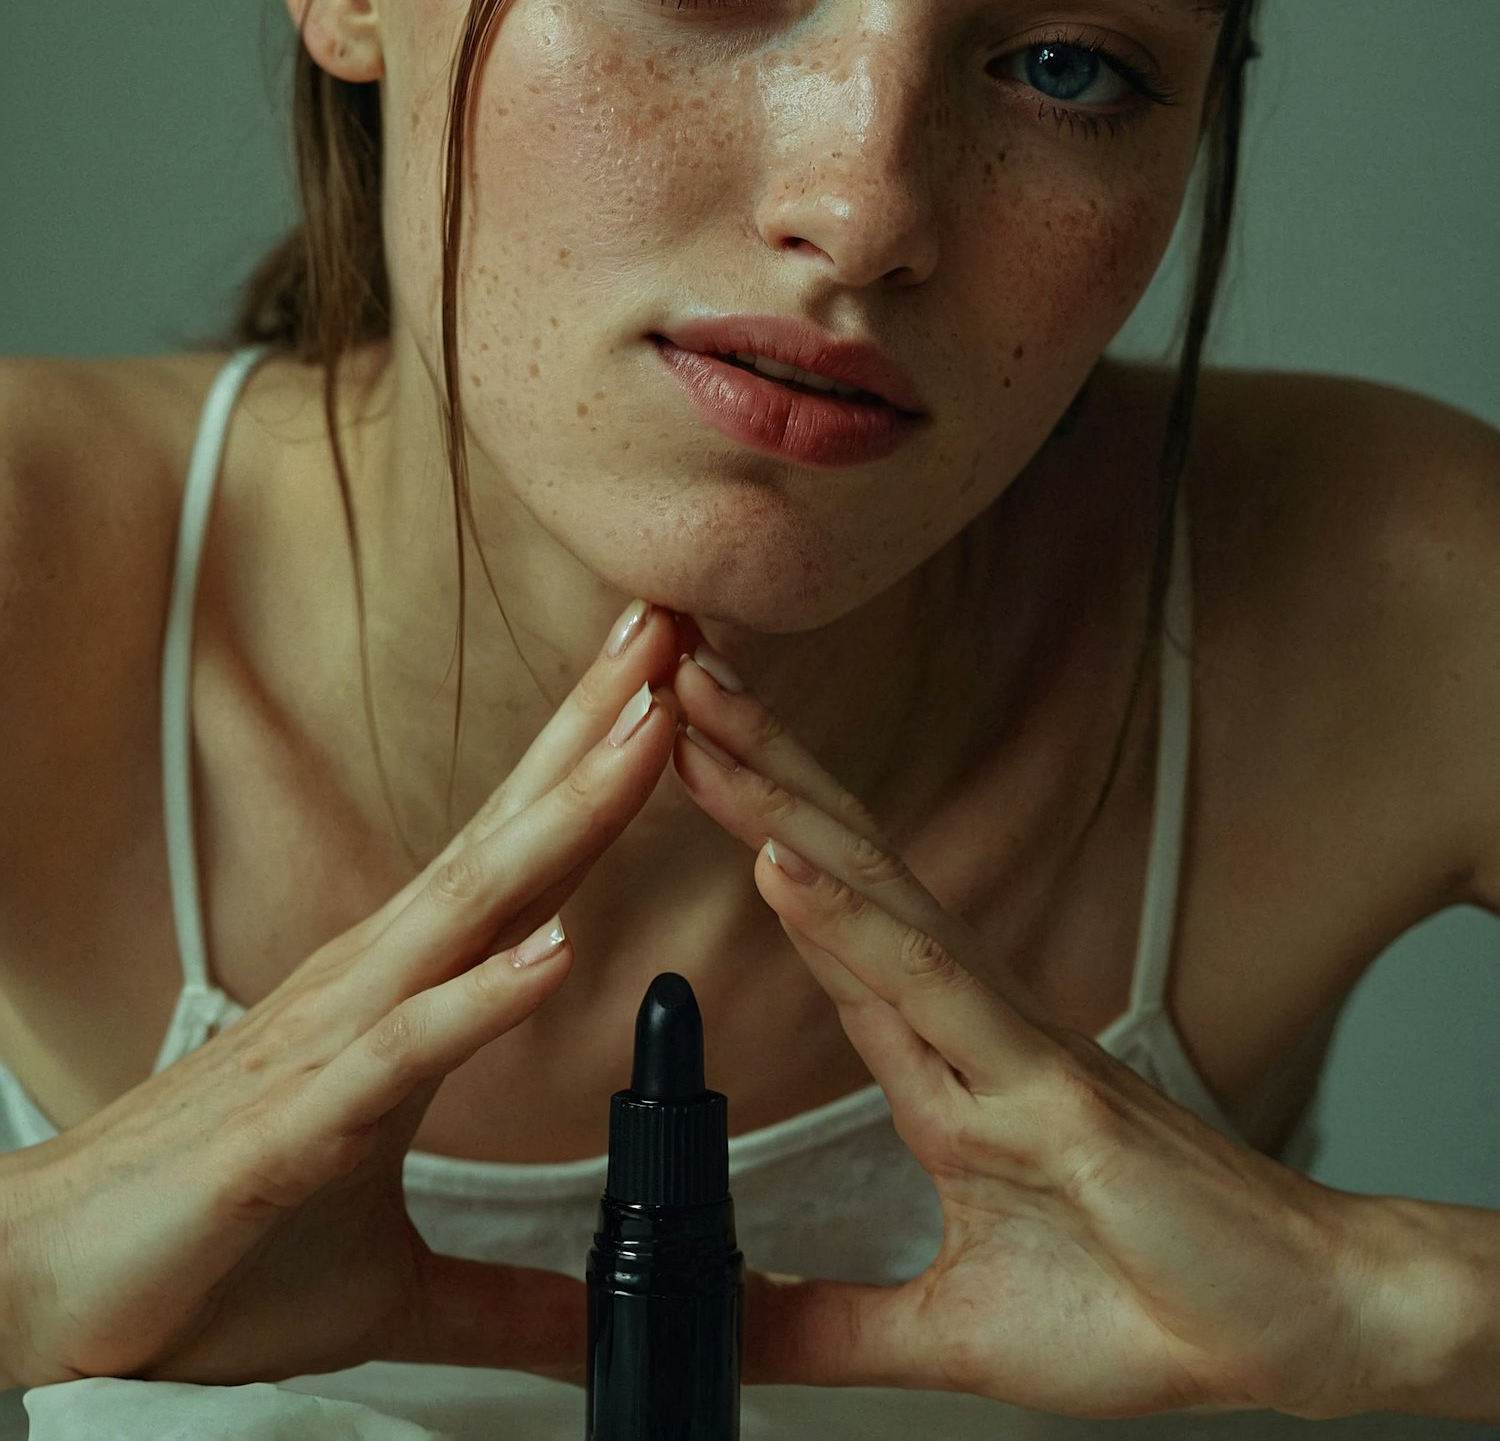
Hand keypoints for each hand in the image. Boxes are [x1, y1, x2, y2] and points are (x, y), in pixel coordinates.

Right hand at [0, 602, 686, 1392]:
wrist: (52, 1290)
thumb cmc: (209, 1250)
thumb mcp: (394, 1281)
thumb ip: (507, 1291)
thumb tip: (595, 1315)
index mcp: (403, 990)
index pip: (520, 853)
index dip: (597, 764)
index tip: (671, 675)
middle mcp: (373, 983)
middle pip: (509, 836)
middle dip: (598, 727)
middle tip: (676, 621)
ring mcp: (332, 1042)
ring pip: (469, 908)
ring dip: (564, 816)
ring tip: (649, 731)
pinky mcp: (293, 1128)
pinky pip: (401, 1052)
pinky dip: (479, 998)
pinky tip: (551, 949)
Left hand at [670, 645, 1379, 1422]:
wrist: (1284, 1334)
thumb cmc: (1142, 1303)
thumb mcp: (944, 1326)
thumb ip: (824, 1320)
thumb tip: (721, 1323)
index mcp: (936, 1056)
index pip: (824, 911)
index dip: (752, 821)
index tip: (675, 742)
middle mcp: (962, 1019)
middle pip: (835, 861)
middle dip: (747, 762)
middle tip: (660, 660)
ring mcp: (1002, 1041)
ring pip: (869, 893)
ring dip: (775, 801)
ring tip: (697, 714)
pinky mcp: (1044, 1091)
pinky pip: (933, 989)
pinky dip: (853, 922)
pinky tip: (784, 861)